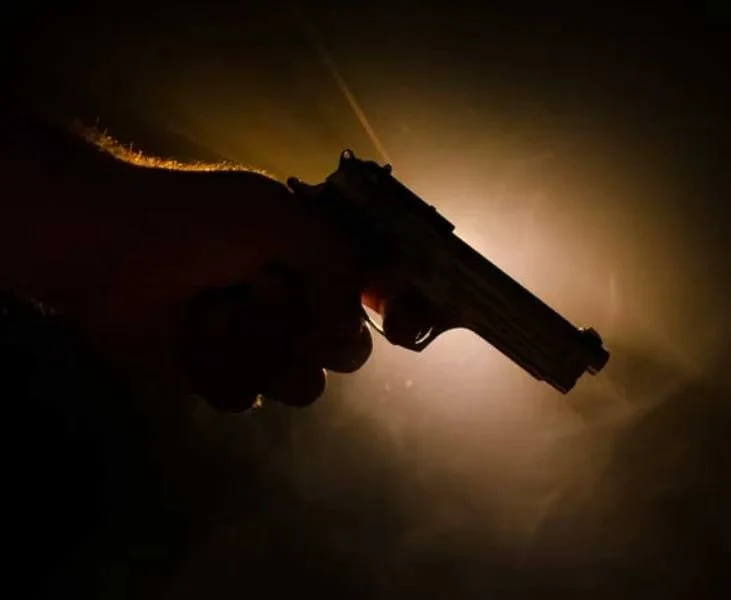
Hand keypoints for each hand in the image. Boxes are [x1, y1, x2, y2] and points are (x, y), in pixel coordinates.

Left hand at [34, 160, 371, 411]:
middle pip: (347, 353)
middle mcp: (295, 305)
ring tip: (218, 315)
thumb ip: (337, 261)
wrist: (105, 247)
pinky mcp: (217, 374)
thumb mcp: (276, 217)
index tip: (398, 322)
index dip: (396, 314)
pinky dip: (216, 367)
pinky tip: (188, 333)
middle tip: (267, 299)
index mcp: (314, 261)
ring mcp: (257, 343)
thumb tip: (356, 320)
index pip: (377, 298)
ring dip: (260, 351)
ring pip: (302, 385)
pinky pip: (246, 397)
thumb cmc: (194, 220)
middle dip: (310, 333)